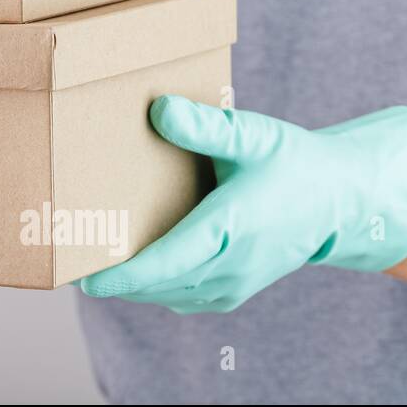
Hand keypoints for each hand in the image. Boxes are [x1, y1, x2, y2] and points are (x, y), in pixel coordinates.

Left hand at [78, 95, 406, 312]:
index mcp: (230, 229)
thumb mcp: (252, 136)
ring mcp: (231, 285)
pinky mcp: (230, 292)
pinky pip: (180, 296)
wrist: (338, 202)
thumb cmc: (292, 163)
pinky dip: (153, 285)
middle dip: (114, 275)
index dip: (125, 276)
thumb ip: (205, 127)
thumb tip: (158, 110)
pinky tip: (129, 264)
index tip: (87, 281)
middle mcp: (230, 266)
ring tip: (89, 257)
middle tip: (68, 255)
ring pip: (166, 293)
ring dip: (131, 282)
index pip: (168, 263)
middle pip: (157, 283)